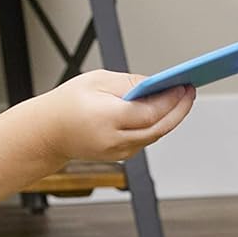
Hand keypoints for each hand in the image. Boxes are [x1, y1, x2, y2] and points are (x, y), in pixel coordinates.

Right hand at [37, 71, 194, 164]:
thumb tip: (156, 84)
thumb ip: (129, 82)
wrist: (48, 133)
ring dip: (170, 117)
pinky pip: (146, 139)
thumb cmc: (67, 104)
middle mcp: (115, 140)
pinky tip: (164, 110)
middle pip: (158, 128)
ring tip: (180, 97)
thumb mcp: (96, 81)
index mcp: (107, 119)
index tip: (183, 86)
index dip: (171, 100)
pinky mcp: (121, 155)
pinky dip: (157, 125)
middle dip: (178, 109)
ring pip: (154, 135)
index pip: (150, 112)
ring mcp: (119, 152)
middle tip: (189, 92)